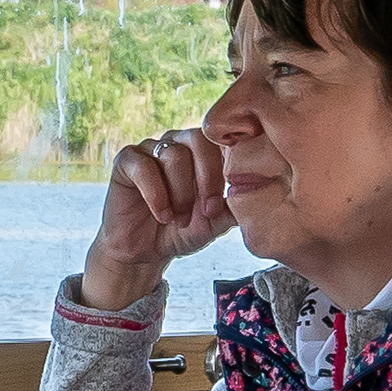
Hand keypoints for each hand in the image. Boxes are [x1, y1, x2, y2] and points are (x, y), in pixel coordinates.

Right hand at [85, 127, 235, 310]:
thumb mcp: (217, 220)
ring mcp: (151, 149)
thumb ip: (237, 203)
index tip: (222, 203)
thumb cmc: (183, 230)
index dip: (226, 167)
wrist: (145, 251)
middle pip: (199, 140)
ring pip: (172, 155)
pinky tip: (161, 215)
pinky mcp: (126, 161)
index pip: (222, 139)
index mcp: (204, 150)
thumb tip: (265, 189)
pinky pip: (143, 166)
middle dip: (207, 179)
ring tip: (179, 219)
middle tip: (207, 212)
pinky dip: (156, 194)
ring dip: (180, 193)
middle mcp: (178, 142)